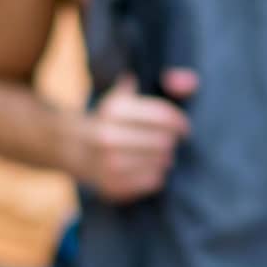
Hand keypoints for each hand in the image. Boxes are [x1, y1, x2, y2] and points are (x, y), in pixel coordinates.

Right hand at [75, 68, 197, 202]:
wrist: (75, 148)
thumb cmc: (111, 120)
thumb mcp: (127, 97)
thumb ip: (164, 85)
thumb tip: (191, 82)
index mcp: (114, 111)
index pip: (161, 116)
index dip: (179, 122)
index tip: (184, 128)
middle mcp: (108, 136)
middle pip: (163, 141)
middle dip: (171, 141)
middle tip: (170, 142)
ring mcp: (108, 162)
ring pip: (160, 162)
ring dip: (165, 158)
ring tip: (162, 155)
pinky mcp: (112, 185)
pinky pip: (153, 181)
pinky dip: (157, 175)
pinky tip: (151, 168)